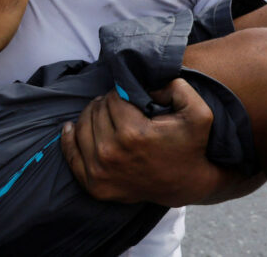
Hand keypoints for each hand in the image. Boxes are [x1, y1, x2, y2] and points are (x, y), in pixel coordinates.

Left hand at [60, 79, 225, 206]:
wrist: (187, 184)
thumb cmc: (191, 145)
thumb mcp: (198, 112)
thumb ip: (176, 86)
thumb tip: (144, 82)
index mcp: (133, 134)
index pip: (113, 98)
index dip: (123, 94)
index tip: (133, 100)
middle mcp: (111, 154)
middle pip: (96, 111)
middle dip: (107, 104)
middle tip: (121, 108)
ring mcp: (99, 172)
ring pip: (81, 126)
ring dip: (91, 116)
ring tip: (106, 116)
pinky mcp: (93, 185)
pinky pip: (70, 152)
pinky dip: (69, 136)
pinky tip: (71, 126)